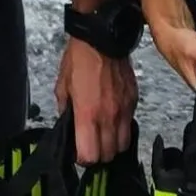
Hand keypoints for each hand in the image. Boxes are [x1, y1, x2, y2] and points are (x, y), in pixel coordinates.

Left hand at [56, 38, 136, 167]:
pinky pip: (130, 126)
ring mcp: (123, 110)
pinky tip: (112, 120)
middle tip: (89, 145)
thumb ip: (65, 111)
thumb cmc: (79, 59)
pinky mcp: (134, 102)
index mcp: (87, 114)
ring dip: (111, 146)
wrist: (102, 37)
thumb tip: (69, 126)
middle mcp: (108, 116)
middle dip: (97, 155)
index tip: (78, 151)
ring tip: (102, 136)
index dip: (82, 158)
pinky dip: (121, 130)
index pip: (90, 156)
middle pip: (108, 156)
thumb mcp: (62, 86)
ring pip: (123, 146)